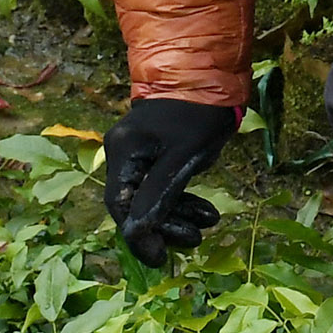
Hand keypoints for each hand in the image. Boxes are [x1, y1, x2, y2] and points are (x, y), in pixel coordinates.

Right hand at [102, 97, 239, 267]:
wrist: (211, 73)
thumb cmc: (198, 114)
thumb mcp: (183, 158)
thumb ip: (158, 194)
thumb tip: (137, 233)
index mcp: (123, 152)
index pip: (120, 204)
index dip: (137, 235)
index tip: (159, 259)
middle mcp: (122, 152)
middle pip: (133, 202)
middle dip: (163, 225)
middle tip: (194, 239)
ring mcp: (137, 151)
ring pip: (149, 195)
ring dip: (177, 214)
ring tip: (208, 223)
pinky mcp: (154, 151)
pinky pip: (159, 183)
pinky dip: (180, 199)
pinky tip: (204, 210)